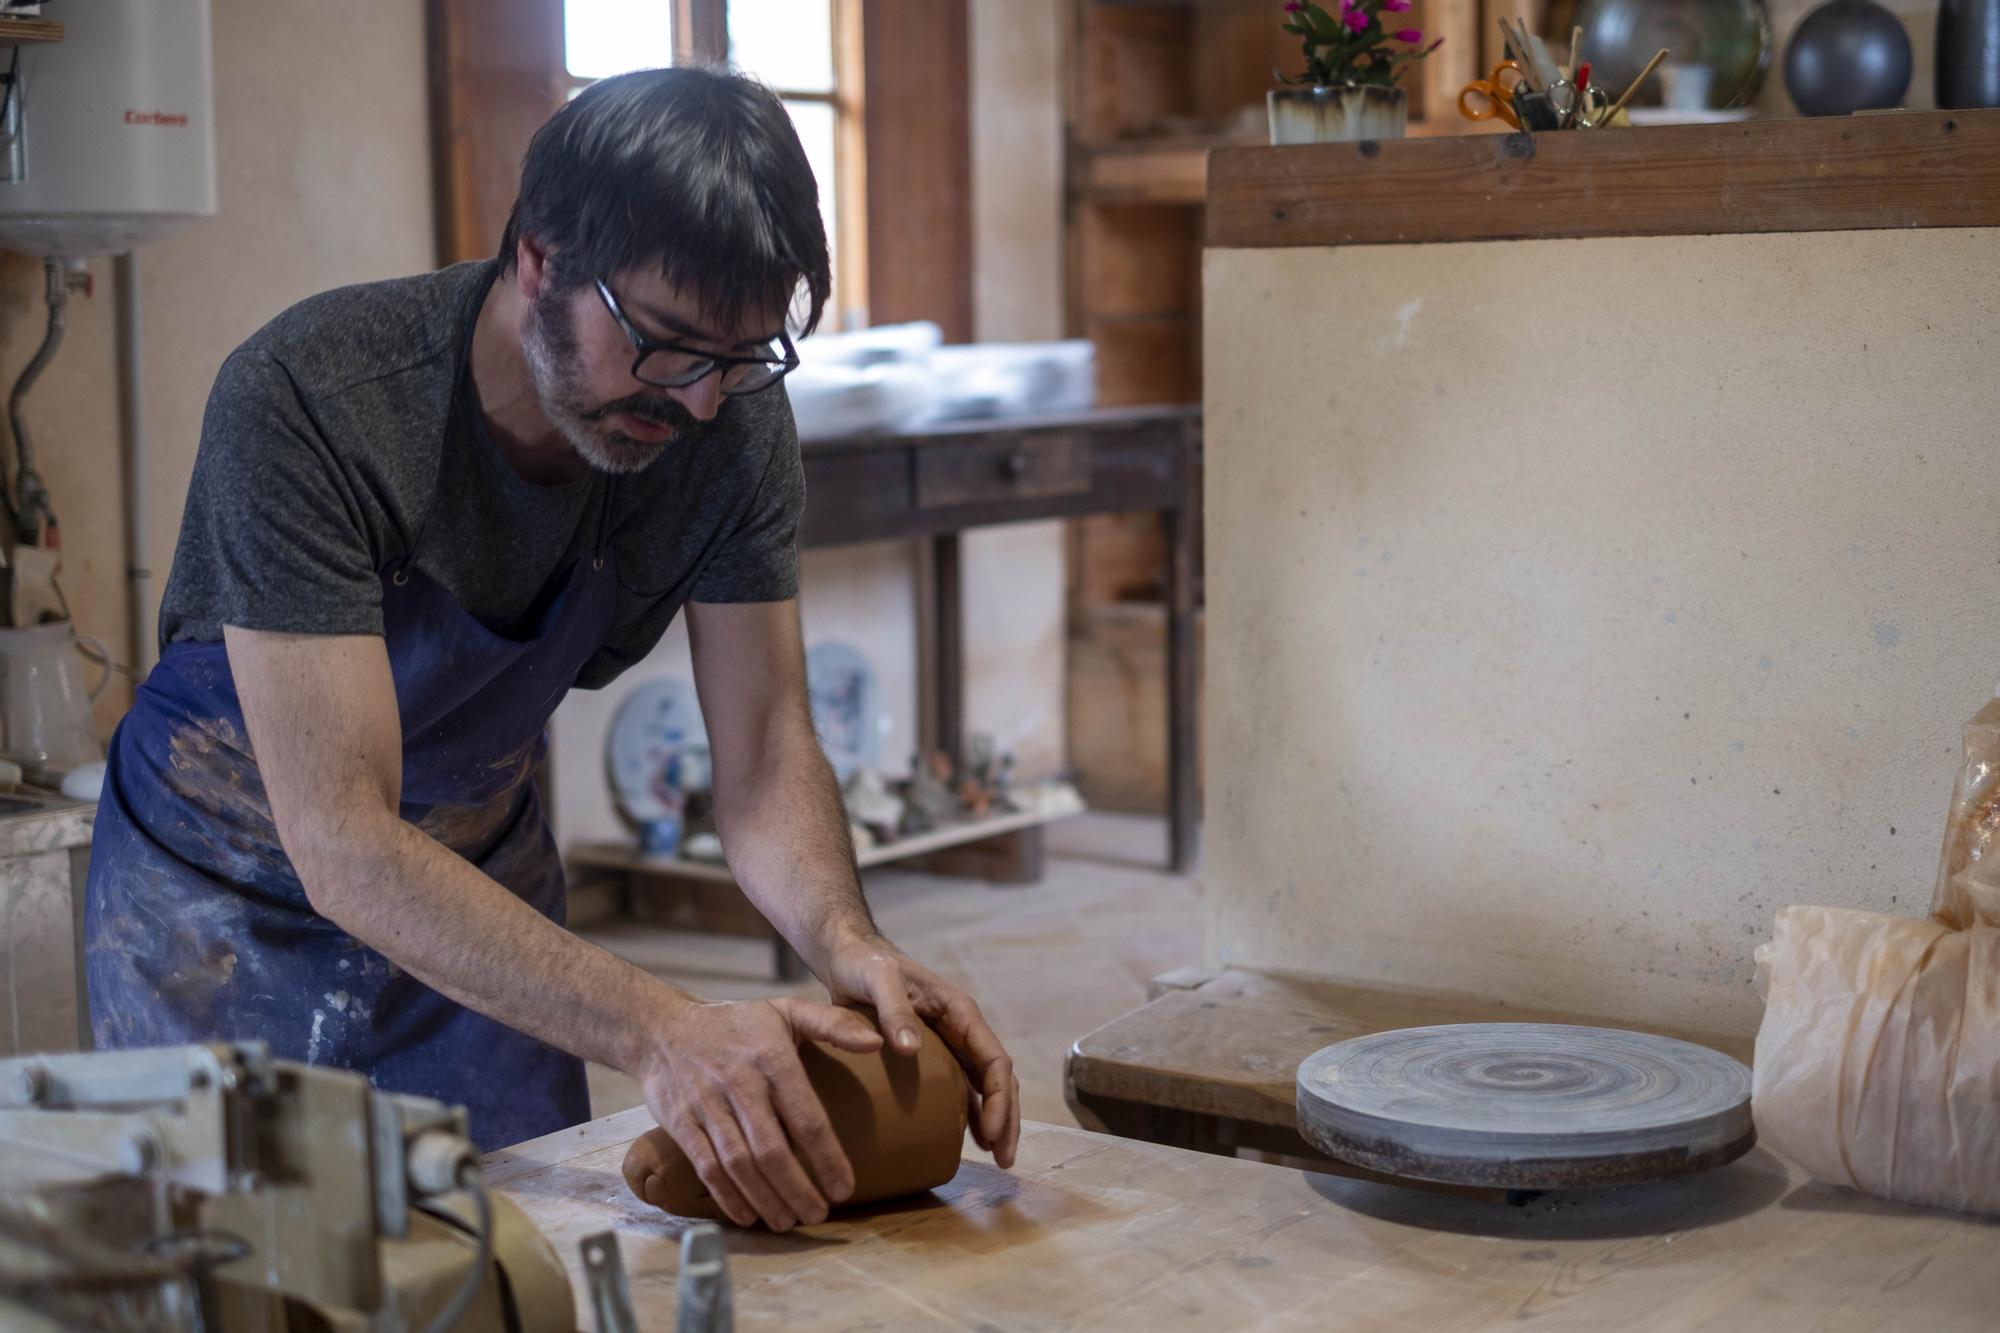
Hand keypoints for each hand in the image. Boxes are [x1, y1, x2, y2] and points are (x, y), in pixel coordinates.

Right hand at [639, 996, 879, 1230]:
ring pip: (739, 1164)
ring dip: (766, 1199)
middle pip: (772, 1149)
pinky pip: (707, 1166)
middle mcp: (739, 1083)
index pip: (806, 1116)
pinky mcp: (681, 1123)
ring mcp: (707, 1105)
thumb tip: (878, 1043)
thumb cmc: (736, 1023)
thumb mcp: (786, 1011)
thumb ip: (834, 1024)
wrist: (663, 1027)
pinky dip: (728, 1196)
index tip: (845, 1188)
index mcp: (772, 1058)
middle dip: (798, 1189)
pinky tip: (748, 1215)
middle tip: (819, 1215)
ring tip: (789, 1221)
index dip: (826, 1158)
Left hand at [822, 934, 1020, 1168]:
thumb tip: (910, 1050)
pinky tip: (966, 1139)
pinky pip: (960, 1087)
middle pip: (998, 1079)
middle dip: (1007, 1118)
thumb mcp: (879, 981)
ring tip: (994, 1156)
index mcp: (960, 1012)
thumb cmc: (865, 964)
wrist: (848, 957)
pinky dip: (969, 1113)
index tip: (993, 1133)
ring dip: (994, 1119)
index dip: (1000, 1099)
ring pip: (984, 1086)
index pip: (995, 1061)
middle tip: (1004, 1159)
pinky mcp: (931, 1055)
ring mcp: (949, 1043)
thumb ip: (895, 1011)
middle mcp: (962, 1029)